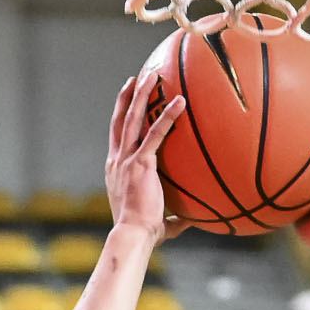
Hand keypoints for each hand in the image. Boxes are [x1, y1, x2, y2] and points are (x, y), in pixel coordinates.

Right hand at [105, 77, 187, 238]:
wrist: (133, 235)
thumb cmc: (144, 234)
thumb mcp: (159, 223)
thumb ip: (174, 218)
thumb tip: (193, 221)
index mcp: (116, 170)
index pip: (117, 138)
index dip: (121, 118)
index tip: (127, 102)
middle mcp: (117, 160)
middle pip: (120, 120)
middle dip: (127, 97)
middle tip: (136, 78)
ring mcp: (126, 159)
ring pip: (131, 119)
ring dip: (141, 95)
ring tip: (152, 75)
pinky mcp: (140, 163)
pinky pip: (155, 133)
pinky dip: (167, 116)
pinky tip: (181, 102)